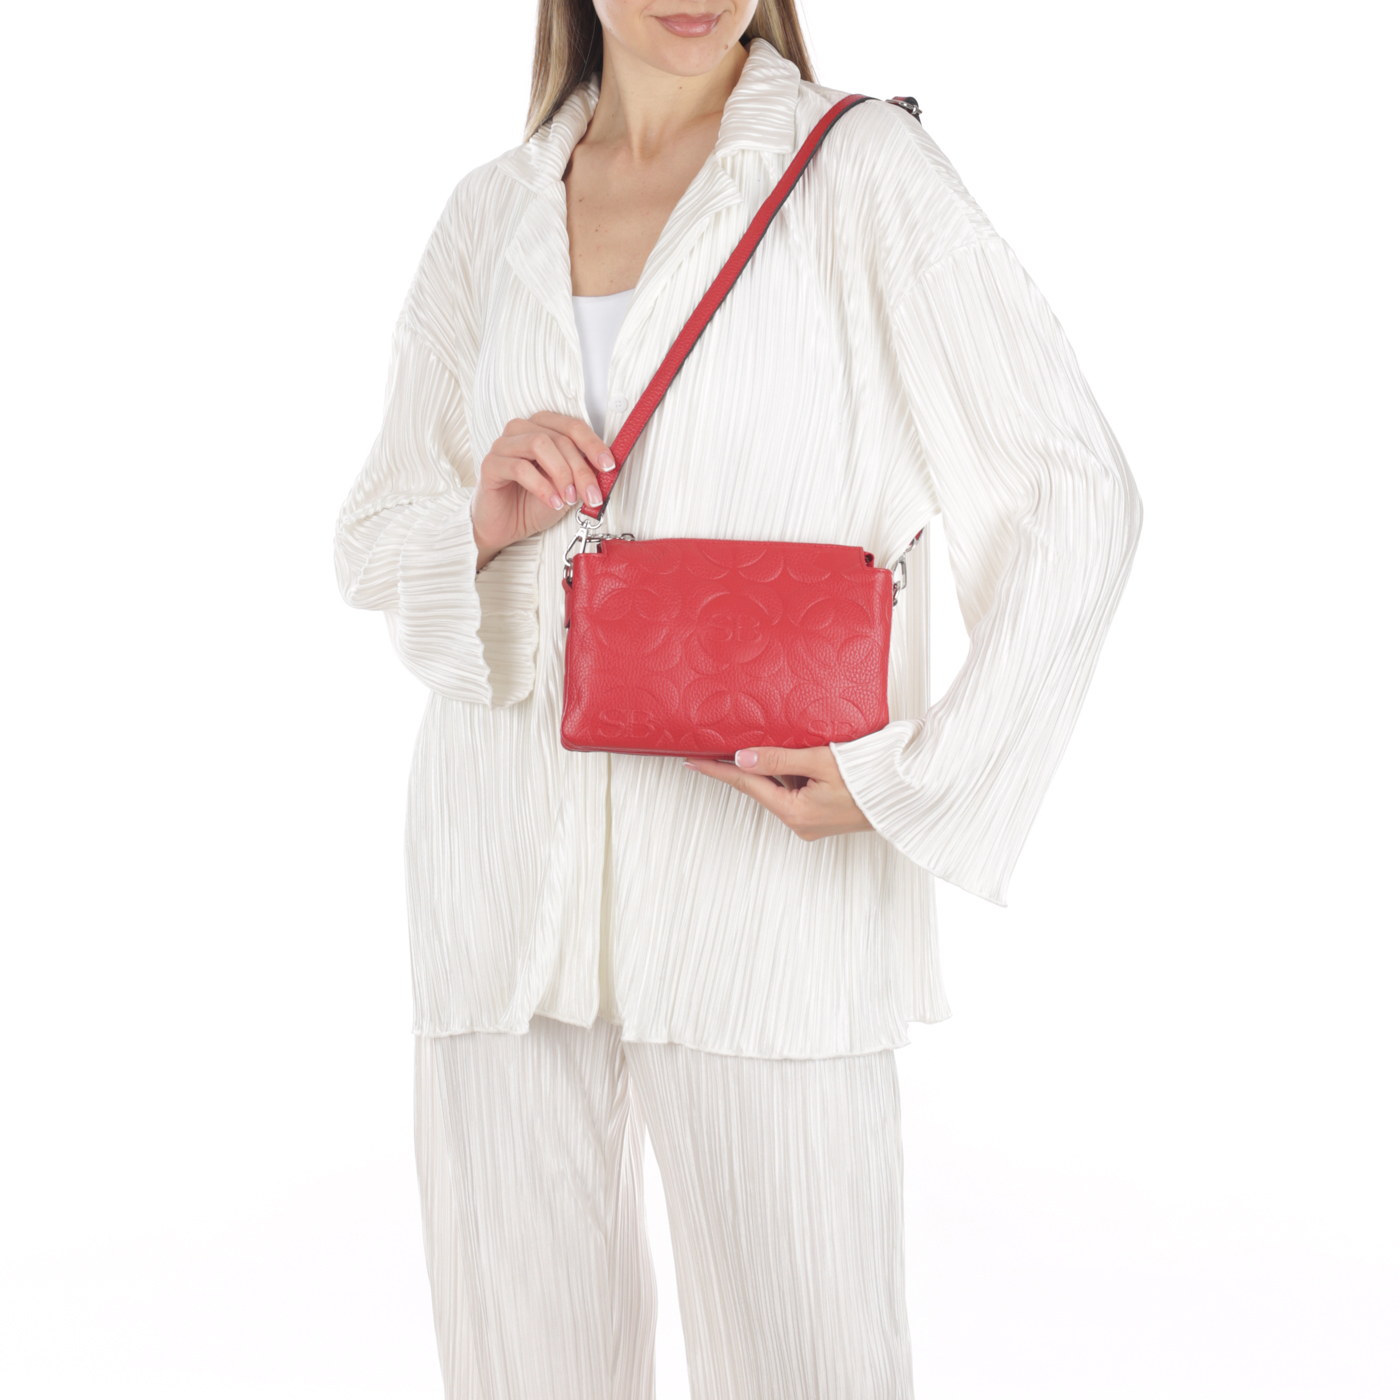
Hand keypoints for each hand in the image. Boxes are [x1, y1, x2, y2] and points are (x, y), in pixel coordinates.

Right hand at [471, 413, 613, 569]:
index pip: (572, 426)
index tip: (608, 466)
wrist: (506, 526)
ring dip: (562, 474)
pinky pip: (520, 468)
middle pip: (559, 438)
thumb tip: (605, 469)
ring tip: (569, 498)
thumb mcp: (568, 487)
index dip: (593, 445)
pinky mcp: (490, 464)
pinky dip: (542, 487)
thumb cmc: (533, 503)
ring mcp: (504, 445)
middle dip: (581, 469)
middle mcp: (522, 430)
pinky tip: (554, 502)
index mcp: (542, 427)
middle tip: (592, 495)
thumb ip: (582, 473)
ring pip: (540, 444)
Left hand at [684, 746, 873, 840]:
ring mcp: (813, 821)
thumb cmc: (872, 779)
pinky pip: (800, 789)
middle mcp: (801, 822)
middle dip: (754, 763)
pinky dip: (797, 772)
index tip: (692, 761)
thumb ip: (779, 758)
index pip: (746, 785)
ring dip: (781, 766)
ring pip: (784, 786)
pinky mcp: (825, 815)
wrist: (908, 795)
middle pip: (765, 786)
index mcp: (795, 813)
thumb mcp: (821, 762)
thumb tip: (742, 757)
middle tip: (733, 740)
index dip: (718, 770)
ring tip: (791, 745)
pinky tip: (806, 755)